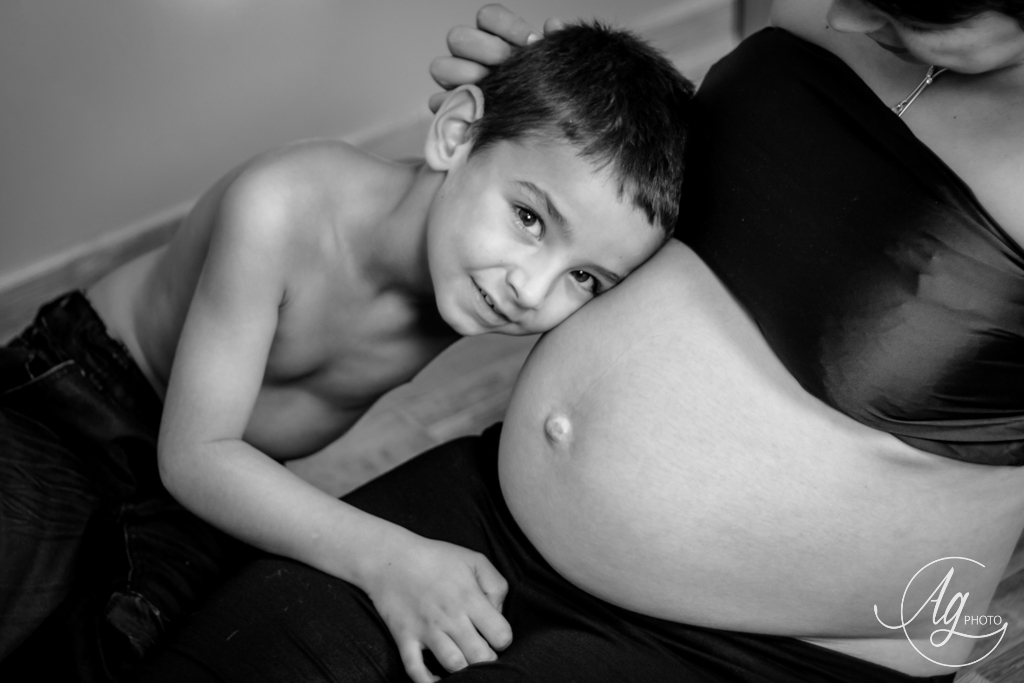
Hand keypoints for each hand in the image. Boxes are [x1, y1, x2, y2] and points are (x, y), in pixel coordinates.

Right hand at [363, 534, 511, 682]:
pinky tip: (439, 678)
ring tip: (464, 660)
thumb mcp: (474, 560)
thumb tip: (498, 613)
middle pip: (480, 656)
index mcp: (470, 598)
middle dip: (487, 659)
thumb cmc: (436, 558)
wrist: (390, 558)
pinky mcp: (405, 638)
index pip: (501, 635)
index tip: (495, 635)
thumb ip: (496, 585)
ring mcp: (426, 630)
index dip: (502, 639)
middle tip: (481, 652)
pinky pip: (416, 670)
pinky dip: (428, 681)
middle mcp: (450, 617)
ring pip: (454, 665)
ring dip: (463, 669)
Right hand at [428, 4, 564, 111]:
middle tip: (506, 62)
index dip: (507, 25)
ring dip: (464, 76)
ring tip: (489, 88)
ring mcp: (454, 83)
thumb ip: (552, 44)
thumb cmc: (541, 93)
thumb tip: (552, 25)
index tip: (531, 42)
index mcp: (493, 39)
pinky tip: (476, 112)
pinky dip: (453, 106)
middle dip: (483, 49)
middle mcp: (469, 57)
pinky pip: (437, 102)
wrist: (538, 132)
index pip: (488, 17)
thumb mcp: (550, 68)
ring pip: (442, 67)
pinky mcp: (447, 109)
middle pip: (459, 38)